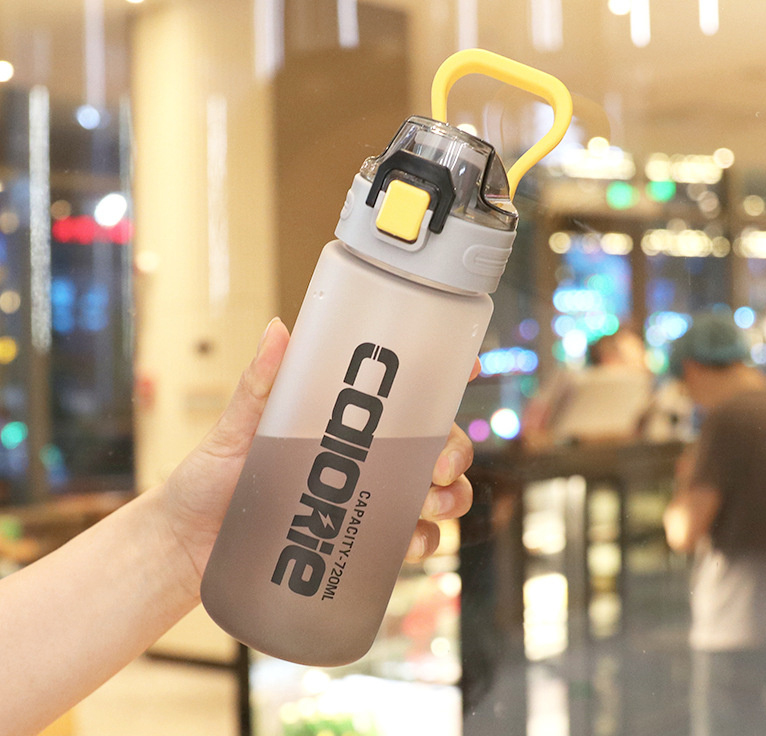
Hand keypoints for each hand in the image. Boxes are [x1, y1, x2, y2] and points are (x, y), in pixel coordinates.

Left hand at [162, 319, 476, 591]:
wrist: (187, 548)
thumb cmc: (208, 479)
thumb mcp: (234, 428)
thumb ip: (259, 384)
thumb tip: (278, 329)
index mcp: (341, 422)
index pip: (401, 395)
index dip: (441, 379)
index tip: (466, 369)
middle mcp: (362, 458)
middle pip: (432, 444)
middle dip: (453, 449)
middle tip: (441, 464)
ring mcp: (364, 500)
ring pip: (432, 491)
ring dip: (451, 496)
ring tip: (434, 504)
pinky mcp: (358, 542)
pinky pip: (408, 539)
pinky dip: (424, 540)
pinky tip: (415, 541)